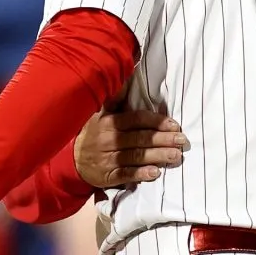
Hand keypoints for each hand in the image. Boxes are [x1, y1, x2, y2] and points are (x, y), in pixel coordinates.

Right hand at [74, 109, 188, 188]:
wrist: (72, 159)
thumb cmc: (94, 133)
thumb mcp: (100, 114)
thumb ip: (116, 101)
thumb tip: (128, 80)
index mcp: (110, 122)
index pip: (137, 119)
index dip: (157, 122)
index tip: (175, 125)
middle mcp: (110, 139)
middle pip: (141, 138)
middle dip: (163, 139)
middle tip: (182, 141)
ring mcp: (108, 158)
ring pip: (136, 156)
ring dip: (158, 156)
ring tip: (176, 156)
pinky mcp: (108, 176)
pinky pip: (126, 174)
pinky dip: (141, 174)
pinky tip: (156, 172)